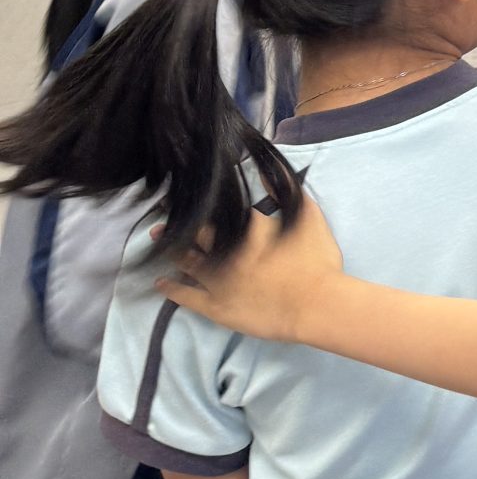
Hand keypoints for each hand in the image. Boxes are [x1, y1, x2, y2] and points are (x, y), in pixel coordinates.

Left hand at [160, 191, 346, 345]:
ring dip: (170, 250)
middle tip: (163, 218)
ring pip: (185, 262)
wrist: (316, 305)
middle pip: (194, 234)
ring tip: (157, 240)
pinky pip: (186, 296)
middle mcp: (225, 251)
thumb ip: (286, 192)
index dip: (200, 204)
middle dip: (176, 223)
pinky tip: (161, 283)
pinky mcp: (216, 307)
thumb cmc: (317, 261)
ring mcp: (217, 280)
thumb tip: (265, 171)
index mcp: (246, 228)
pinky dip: (171, 288)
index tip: (186, 198)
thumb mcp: (309, 216)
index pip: (216, 211)